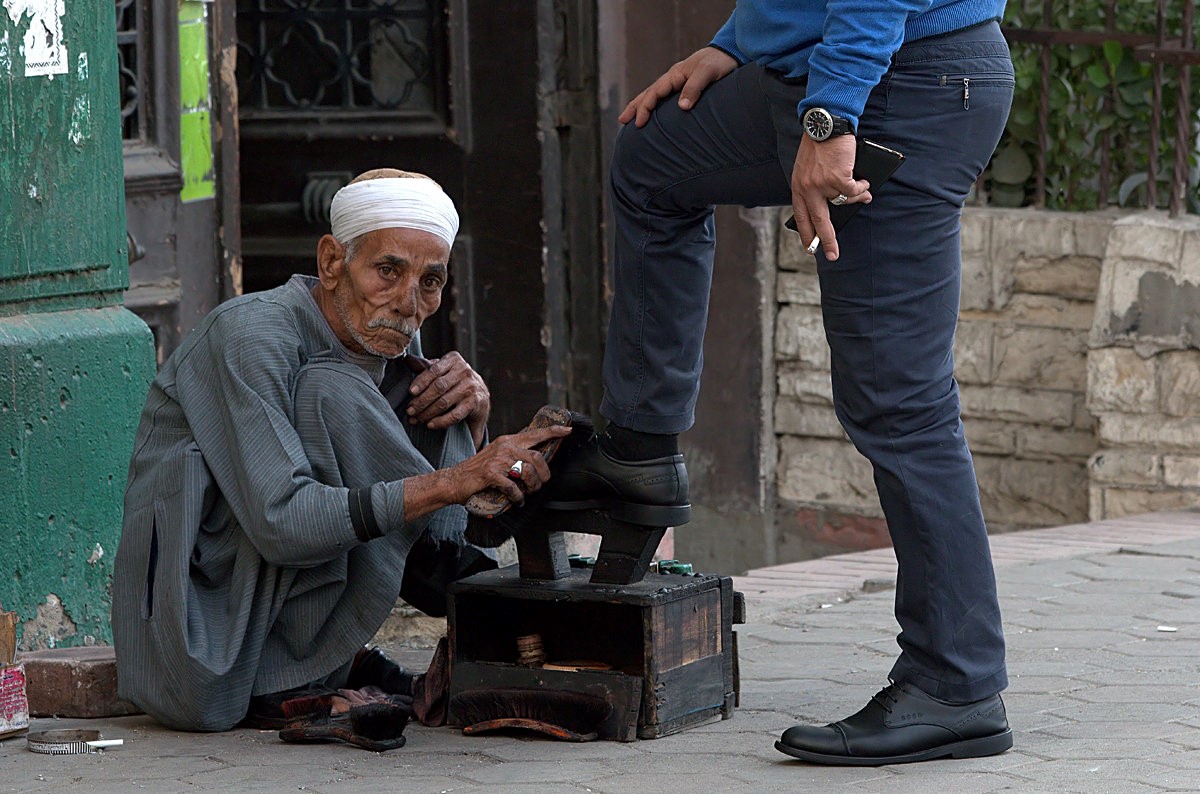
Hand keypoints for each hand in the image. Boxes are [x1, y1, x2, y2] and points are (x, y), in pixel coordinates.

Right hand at [401, 424, 570, 520]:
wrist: (454, 481)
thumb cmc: (477, 471)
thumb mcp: (497, 456)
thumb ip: (514, 455)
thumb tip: (536, 462)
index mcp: (508, 441)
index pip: (535, 434)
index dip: (553, 432)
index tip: (567, 431)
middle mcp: (504, 447)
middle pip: (537, 457)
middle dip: (544, 474)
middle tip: (541, 484)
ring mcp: (497, 460)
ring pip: (528, 472)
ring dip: (532, 487)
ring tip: (527, 493)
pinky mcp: (491, 474)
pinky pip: (514, 487)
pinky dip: (518, 497)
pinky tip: (516, 500)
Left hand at [406, 352, 489, 446]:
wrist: (480, 397)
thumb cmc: (454, 382)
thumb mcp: (442, 371)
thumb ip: (426, 367)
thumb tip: (407, 360)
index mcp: (454, 360)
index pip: (434, 370)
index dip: (421, 381)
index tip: (410, 392)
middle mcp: (464, 371)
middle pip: (438, 387)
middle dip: (421, 400)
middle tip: (409, 411)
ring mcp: (470, 387)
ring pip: (444, 402)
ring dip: (427, 413)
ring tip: (416, 419)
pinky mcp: (474, 403)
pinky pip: (455, 415)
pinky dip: (441, 421)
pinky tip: (430, 425)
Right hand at [619, 46, 737, 127]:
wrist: (731, 53)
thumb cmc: (719, 62)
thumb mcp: (707, 73)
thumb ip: (694, 88)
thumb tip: (682, 107)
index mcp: (675, 75)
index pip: (654, 93)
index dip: (645, 108)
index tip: (639, 123)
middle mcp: (673, 79)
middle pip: (649, 94)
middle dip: (635, 107)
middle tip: (622, 121)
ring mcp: (678, 83)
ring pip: (654, 95)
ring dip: (641, 106)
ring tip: (630, 118)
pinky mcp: (685, 88)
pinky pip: (664, 98)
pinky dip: (654, 106)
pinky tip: (653, 114)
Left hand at [789, 135, 871, 261]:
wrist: (825, 124)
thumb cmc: (820, 144)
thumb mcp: (808, 168)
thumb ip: (816, 187)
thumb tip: (839, 202)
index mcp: (798, 188)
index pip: (801, 217)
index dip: (806, 234)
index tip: (809, 248)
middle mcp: (807, 189)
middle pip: (818, 222)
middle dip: (826, 241)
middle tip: (832, 255)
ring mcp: (822, 185)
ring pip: (843, 202)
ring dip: (856, 197)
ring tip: (862, 191)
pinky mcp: (838, 179)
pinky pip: (854, 191)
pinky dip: (861, 187)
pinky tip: (864, 181)